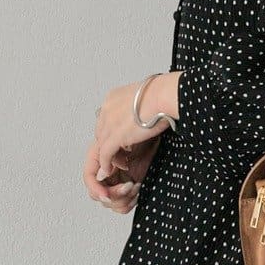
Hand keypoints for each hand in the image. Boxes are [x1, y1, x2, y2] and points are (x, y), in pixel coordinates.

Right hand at [82, 133, 153, 212]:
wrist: (160, 123)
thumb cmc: (143, 125)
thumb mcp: (121, 137)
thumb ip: (106, 152)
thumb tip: (103, 173)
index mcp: (100, 156)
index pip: (89, 177)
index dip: (95, 188)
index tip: (106, 196)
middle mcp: (108, 169)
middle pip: (100, 192)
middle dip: (114, 194)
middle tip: (129, 185)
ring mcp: (120, 178)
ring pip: (112, 201)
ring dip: (124, 197)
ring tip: (136, 185)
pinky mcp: (132, 185)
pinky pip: (124, 202)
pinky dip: (130, 200)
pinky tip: (138, 188)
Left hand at [85, 75, 176, 214]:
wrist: (163, 95)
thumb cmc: (163, 95)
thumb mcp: (146, 98)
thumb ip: (141, 107)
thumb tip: (149, 113)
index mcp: (114, 98)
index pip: (107, 118)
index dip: (113, 132)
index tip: (121, 141)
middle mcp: (108, 109)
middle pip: (102, 132)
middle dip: (109, 145)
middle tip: (120, 154)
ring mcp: (109, 123)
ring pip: (102, 144)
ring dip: (109, 156)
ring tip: (120, 163)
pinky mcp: (115, 136)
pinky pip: (105, 154)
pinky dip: (106, 163)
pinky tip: (111, 169)